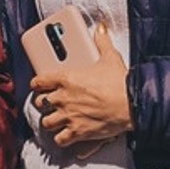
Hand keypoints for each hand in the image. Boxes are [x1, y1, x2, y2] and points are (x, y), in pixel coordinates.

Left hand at [30, 20, 132, 150]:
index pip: (39, 81)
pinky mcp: (77, 132)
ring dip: (51, 122)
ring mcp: (69, 116)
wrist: (132, 103)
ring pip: (47, 123)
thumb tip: (100, 28)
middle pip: (40, 104)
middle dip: (44, 104)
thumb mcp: (110, 57)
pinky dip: (62, 139)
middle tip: (51, 103)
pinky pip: (60, 139)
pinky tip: (66, 136)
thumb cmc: (120, 82)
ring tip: (57, 121)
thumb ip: (101, 42)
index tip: (39, 85)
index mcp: (66, 78)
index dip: (37, 84)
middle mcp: (63, 98)